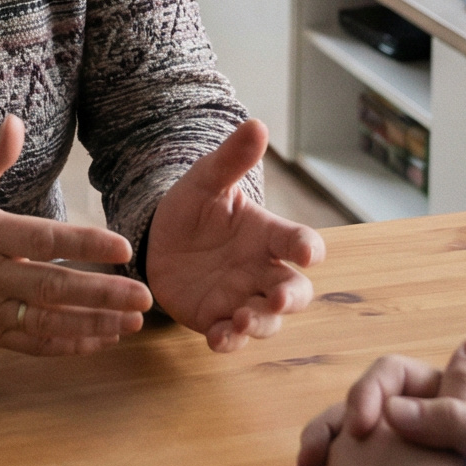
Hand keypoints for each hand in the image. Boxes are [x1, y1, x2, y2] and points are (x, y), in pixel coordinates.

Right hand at [0, 115, 153, 353]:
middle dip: (102, 294)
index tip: (124, 246)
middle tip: (144, 295)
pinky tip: (100, 339)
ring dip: (94, 324)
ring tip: (133, 321)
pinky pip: (32, 344)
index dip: (85, 244)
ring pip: (48, 322)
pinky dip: (68, 345)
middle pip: (53, 288)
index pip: (43, 241)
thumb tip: (15, 120)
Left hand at [144, 120, 324, 350]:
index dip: (307, 248)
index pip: (299, 242)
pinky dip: (229, 341)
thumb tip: (257, 124)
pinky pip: (230, 337)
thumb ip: (231, 159)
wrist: (157, 237)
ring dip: (260, 324)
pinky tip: (217, 339)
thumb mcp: (206, 180)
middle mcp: (261, 271)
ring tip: (241, 319)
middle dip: (291, 299)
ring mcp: (242, 298)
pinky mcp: (216, 319)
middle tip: (277, 299)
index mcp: (267, 235)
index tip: (307, 252)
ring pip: (267, 321)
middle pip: (295, 292)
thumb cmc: (193, 207)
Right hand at [295, 337, 465, 465]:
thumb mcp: (449, 438)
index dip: (374, 390)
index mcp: (458, 422)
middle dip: (339, 426)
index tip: (358, 422)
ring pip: (357, 441)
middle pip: (375, 408)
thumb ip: (465, 393)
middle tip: (315, 456)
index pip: (404, 376)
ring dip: (328, 454)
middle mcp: (439, 444)